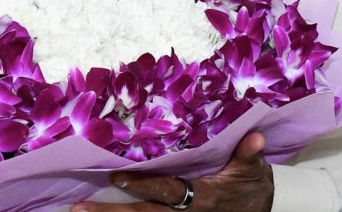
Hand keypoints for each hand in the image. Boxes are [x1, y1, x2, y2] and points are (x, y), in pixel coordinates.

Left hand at [71, 132, 273, 211]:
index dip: (144, 186)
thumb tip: (254, 137)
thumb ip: (249, 154)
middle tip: (79, 207)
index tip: (118, 177)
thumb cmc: (252, 185)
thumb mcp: (253, 169)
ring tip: (79, 210)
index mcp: (202, 197)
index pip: (167, 191)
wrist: (262, 209)